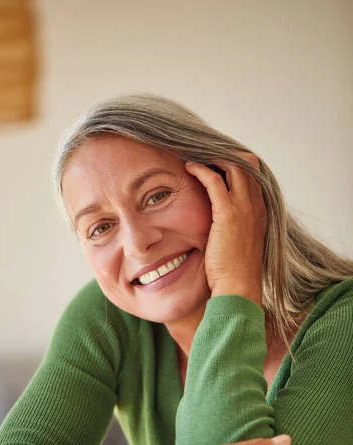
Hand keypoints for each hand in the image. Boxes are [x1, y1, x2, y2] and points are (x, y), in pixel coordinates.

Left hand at [184, 155, 266, 306]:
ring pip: (234, 166)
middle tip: (206, 153)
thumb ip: (234, 227)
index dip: (237, 164)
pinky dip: (201, 170)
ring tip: (196, 156)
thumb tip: (219, 224)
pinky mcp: (228, 214)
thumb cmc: (235, 272)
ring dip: (214, 157)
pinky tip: (189, 167)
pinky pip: (215, 180)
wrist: (239, 287)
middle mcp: (256, 206)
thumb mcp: (239, 244)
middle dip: (227, 154)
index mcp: (260, 212)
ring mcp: (244, 208)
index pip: (253, 176)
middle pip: (248, 164)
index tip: (219, 162)